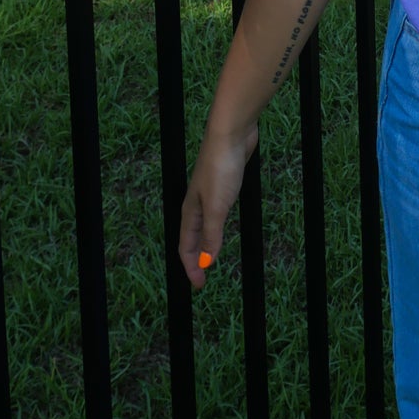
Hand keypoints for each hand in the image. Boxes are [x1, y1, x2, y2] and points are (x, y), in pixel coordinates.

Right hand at [179, 119, 257, 290]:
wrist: (231, 133)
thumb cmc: (221, 168)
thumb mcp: (217, 206)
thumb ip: (211, 235)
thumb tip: (206, 262)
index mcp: (191, 211)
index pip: (186, 247)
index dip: (191, 268)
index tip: (199, 286)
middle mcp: (196, 203)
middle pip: (192, 238)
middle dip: (195, 258)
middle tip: (202, 276)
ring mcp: (210, 193)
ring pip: (204, 225)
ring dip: (205, 242)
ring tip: (209, 256)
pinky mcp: (223, 183)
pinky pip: (216, 212)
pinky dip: (216, 225)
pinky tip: (222, 224)